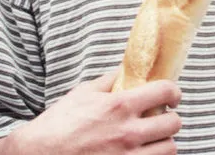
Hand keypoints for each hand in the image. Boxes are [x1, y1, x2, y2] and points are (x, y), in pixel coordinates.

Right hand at [0, 72, 181, 154]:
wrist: (39, 154)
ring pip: (170, 149)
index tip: (171, 96)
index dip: (173, 92)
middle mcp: (128, 133)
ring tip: (152, 139)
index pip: (165, 92)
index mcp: (120, 106)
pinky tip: (142, 153)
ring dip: (164, 142)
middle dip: (170, 118)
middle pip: (174, 124)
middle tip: (161, 118)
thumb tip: (128, 68)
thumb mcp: (83, 92)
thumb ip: (110, 80)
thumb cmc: (58, 124)